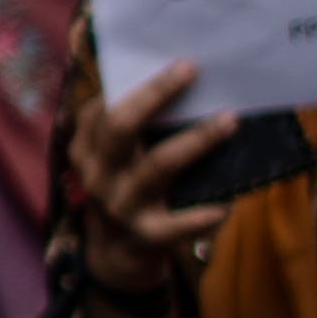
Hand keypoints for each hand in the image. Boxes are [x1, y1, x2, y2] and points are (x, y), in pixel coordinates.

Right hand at [67, 60, 233, 294]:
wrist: (118, 256)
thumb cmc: (129, 188)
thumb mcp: (119, 158)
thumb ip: (136, 129)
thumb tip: (189, 87)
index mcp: (87, 148)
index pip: (103, 108)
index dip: (139, 84)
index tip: (182, 61)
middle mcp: (97, 173)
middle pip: (121, 126)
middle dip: (156, 95)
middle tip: (192, 71)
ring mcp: (119, 205)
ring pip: (156, 166)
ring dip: (196, 141)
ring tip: (229, 121)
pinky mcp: (145, 236)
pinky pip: (176, 224)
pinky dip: (201, 215)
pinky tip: (226, 204)